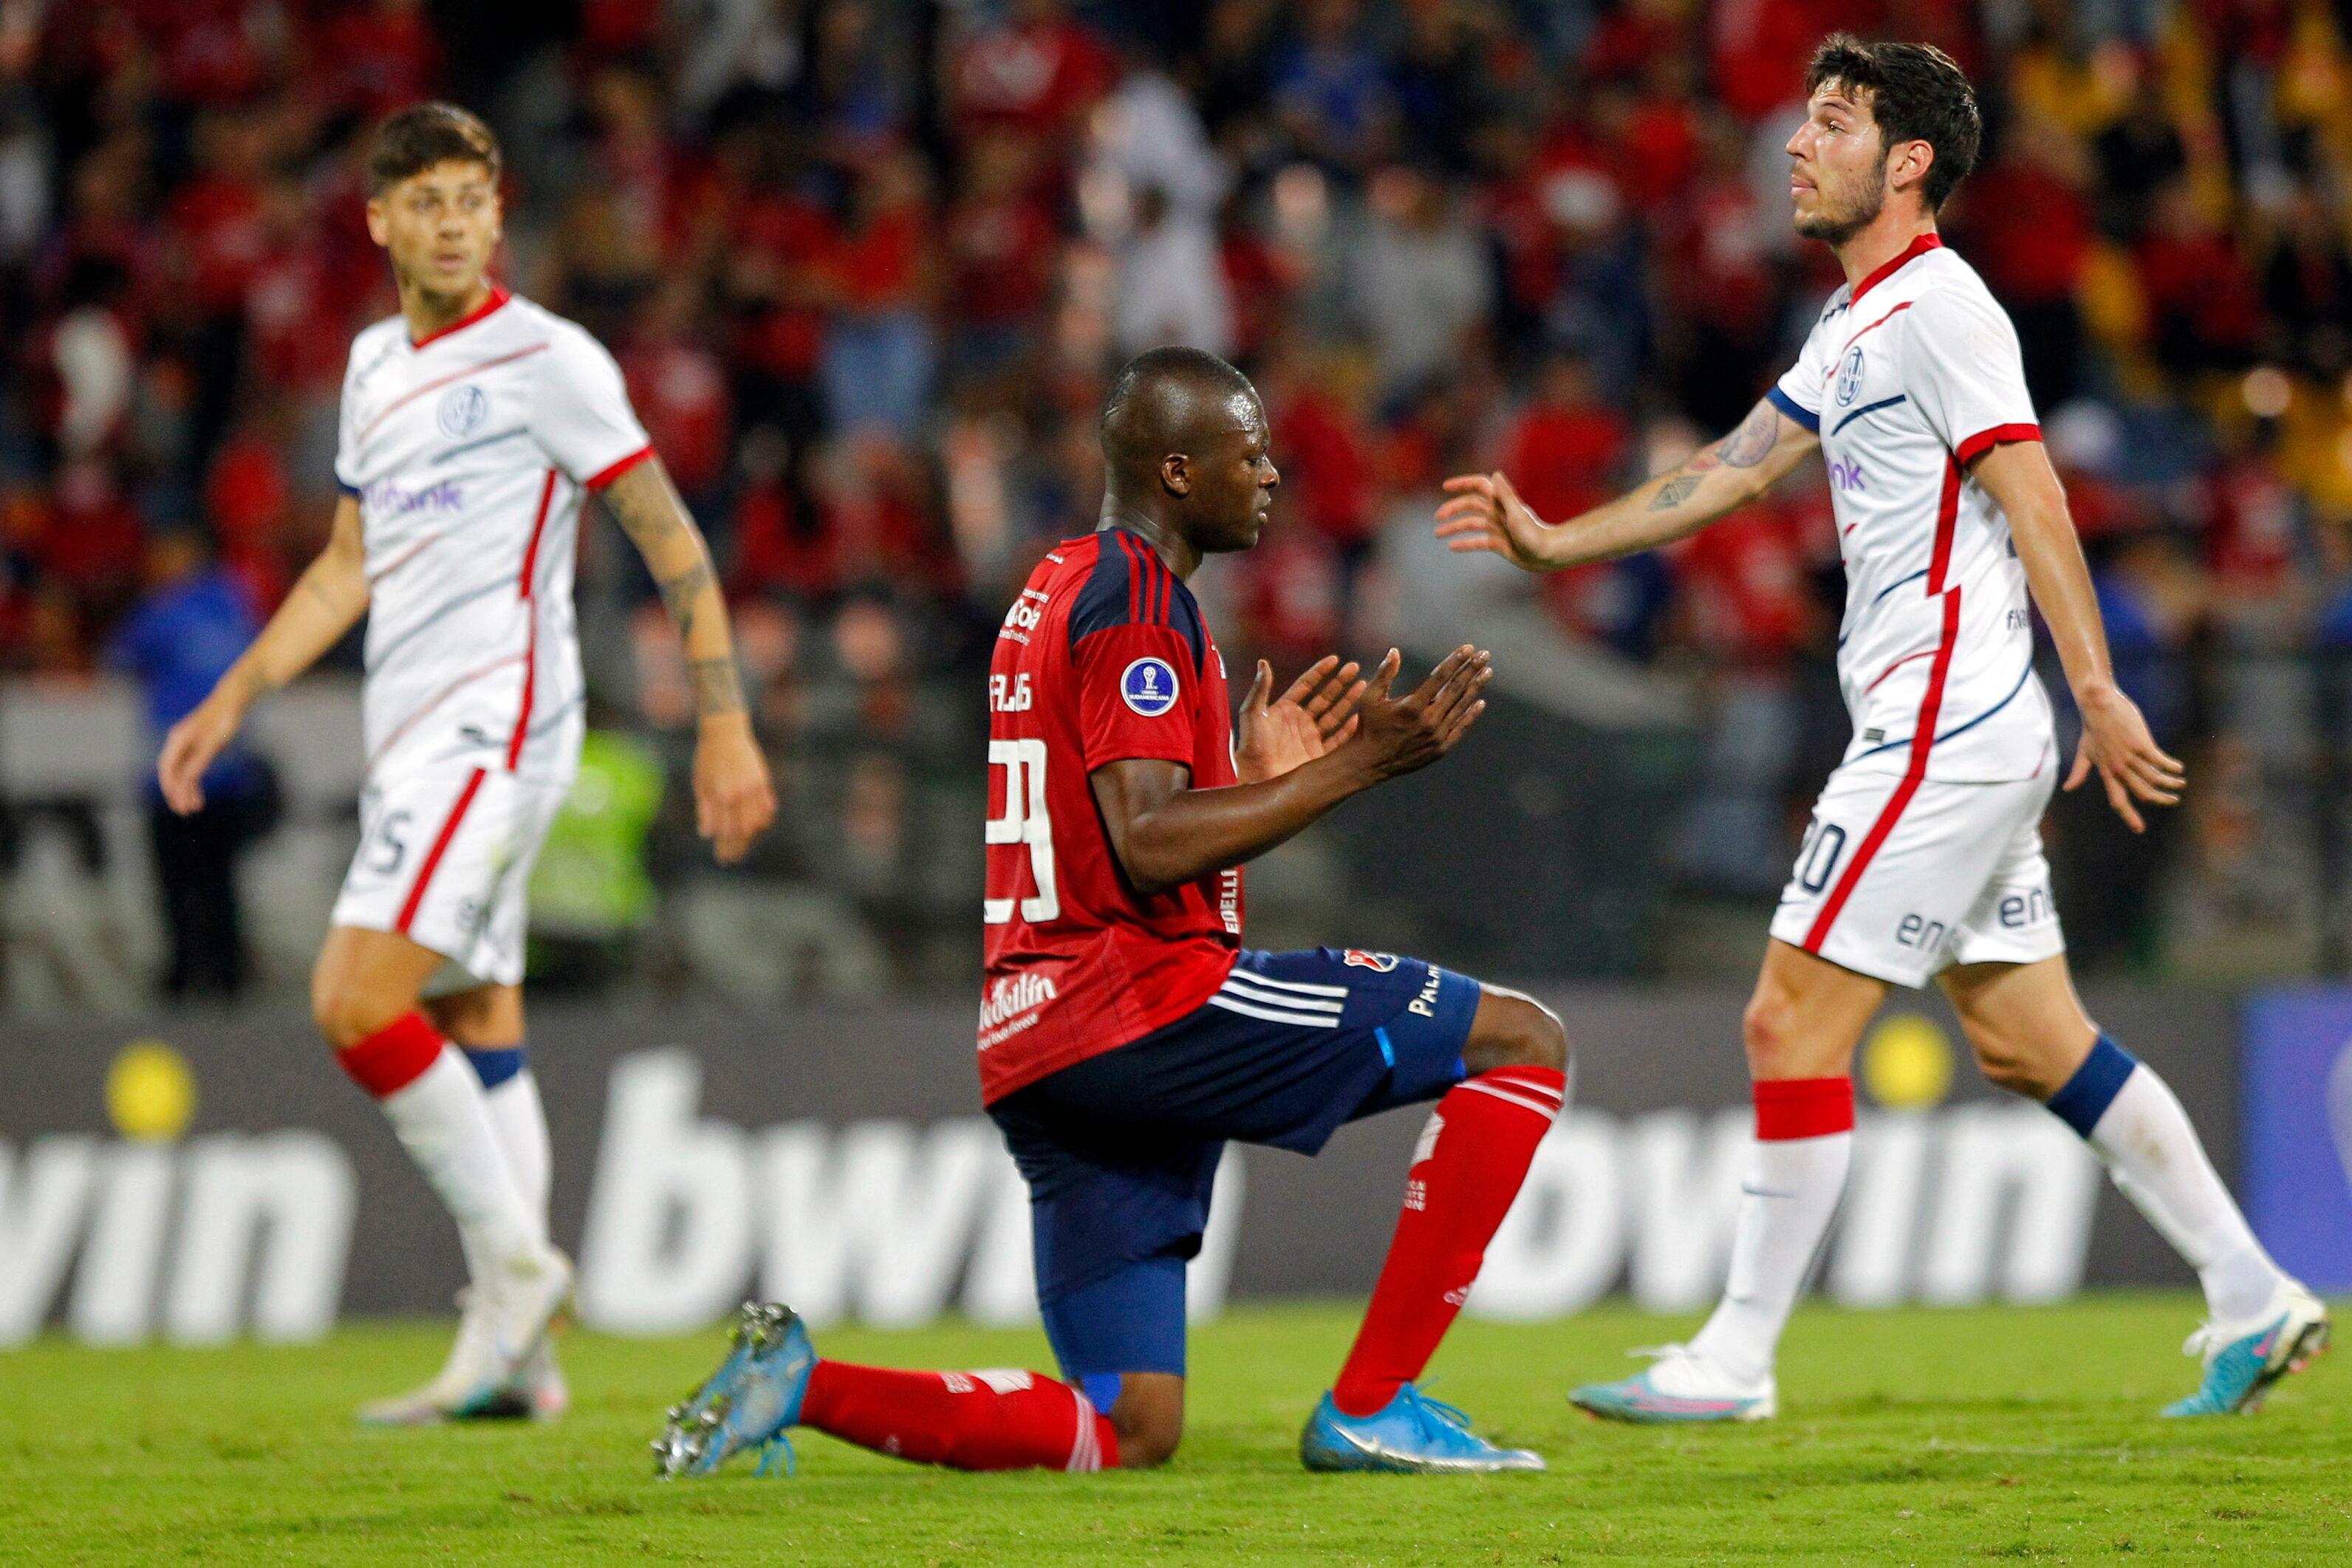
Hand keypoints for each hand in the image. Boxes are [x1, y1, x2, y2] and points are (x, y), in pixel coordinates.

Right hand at [157, 687, 248, 814]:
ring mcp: (187, 744)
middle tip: (185, 812)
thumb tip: (189, 778)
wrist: (233, 699)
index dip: (171, 787)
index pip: (168, 768)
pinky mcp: (197, 745)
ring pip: (182, 772)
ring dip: (186, 790)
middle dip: (177, 793)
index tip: (177, 803)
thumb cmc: (225, 717)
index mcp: (179, 739)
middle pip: (172, 773)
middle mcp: (178, 742)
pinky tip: (198, 793)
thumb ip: (202, 759)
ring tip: (194, 808)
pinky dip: (194, 781)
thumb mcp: (215, 740)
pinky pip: (191, 767)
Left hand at [694, 712, 777, 863]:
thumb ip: (704, 809)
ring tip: (743, 846)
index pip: (724, 831)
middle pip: (740, 831)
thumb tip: (706, 834)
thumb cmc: (707, 758)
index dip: (724, 847)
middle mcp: (737, 794)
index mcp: (719, 796)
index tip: (722, 858)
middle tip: (733, 858)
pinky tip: (757, 828)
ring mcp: (752, 788)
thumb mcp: (700, 783)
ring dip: (750, 838)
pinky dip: (763, 820)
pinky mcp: (762, 781)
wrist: (725, 732)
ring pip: (756, 822)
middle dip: (737, 848)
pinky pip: (766, 808)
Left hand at [1235, 654, 1365, 784]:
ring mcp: (1311, 739)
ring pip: (1335, 715)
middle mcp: (1300, 722)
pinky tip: (1359, 717)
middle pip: (1324, 697)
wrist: (1259, 782)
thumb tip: (1263, 662)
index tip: (1335, 659)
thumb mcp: (1252, 715)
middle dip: (1339, 682)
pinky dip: (1349, 728)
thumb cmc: (1251, 750)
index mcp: (1284, 710)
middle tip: (1354, 667)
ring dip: (1348, 700)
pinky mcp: (1319, 756)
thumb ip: (1259, 690)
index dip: (1320, 672)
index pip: (1306, 685)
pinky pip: (1338, 739)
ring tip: (1363, 686)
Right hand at [1341, 645, 1491, 782]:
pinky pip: (1460, 728)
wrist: (1370, 763)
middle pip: (1455, 689)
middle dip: (1471, 670)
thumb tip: (1395, 651)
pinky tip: (1480, 702)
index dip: (1455, 661)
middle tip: (1484, 654)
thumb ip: (1384, 674)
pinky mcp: (1440, 748)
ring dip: (1475, 687)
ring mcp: (1436, 736)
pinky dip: (1471, 715)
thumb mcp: (1370, 697)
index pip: (1440, 677)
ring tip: (1487, 672)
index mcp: (1411, 706)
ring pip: (1461, 707)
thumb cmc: (1368, 726)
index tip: (1468, 648)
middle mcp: (1427, 720)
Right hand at [1435, 472, 1555, 571]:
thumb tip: (1495, 474)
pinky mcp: (1499, 543)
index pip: (1479, 486)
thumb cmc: (1535, 534)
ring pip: (1471, 524)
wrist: (1548, 554)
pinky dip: (1464, 543)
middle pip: (1470, 505)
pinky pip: (1477, 541)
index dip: (1463, 483)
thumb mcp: (1517, 514)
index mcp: (1501, 502)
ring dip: (1454, 527)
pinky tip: (1452, 547)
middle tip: (1438, 518)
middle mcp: (1498, 512)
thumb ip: (1505, 495)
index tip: (1445, 487)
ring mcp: (1497, 527)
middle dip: (1453, 509)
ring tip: (1437, 534)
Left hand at [2064, 682, 2183, 832]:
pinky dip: (2171, 767)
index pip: (2117, 800)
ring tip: (2180, 783)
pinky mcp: (2141, 744)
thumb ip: (2078, 772)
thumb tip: (2067, 788)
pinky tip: (2178, 768)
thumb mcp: (2084, 752)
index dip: (2129, 816)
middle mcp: (2117, 769)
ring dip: (2170, 783)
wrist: (2097, 705)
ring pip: (2154, 779)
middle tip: (2173, 801)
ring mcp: (2129, 757)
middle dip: (2160, 800)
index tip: (2140, 829)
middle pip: (2142, 793)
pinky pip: (2160, 762)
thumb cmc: (2091, 728)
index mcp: (2106, 772)